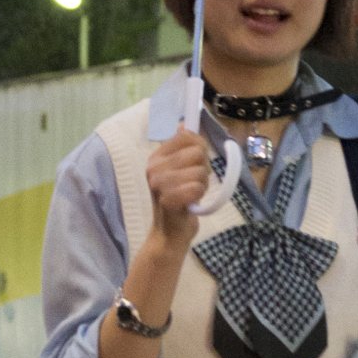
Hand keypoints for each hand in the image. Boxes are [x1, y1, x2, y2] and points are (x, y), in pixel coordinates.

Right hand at [143, 128, 213, 254]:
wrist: (172, 232)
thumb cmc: (181, 199)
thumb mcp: (183, 170)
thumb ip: (185, 148)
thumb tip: (184, 125)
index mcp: (156, 157)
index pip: (187, 136)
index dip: (200, 149)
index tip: (196, 164)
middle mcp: (154, 167)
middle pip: (197, 153)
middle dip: (203, 169)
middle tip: (194, 184)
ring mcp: (158, 184)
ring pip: (199, 172)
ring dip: (202, 185)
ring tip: (192, 195)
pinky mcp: (166, 200)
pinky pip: (195, 189)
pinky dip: (198, 196)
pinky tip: (190, 203)